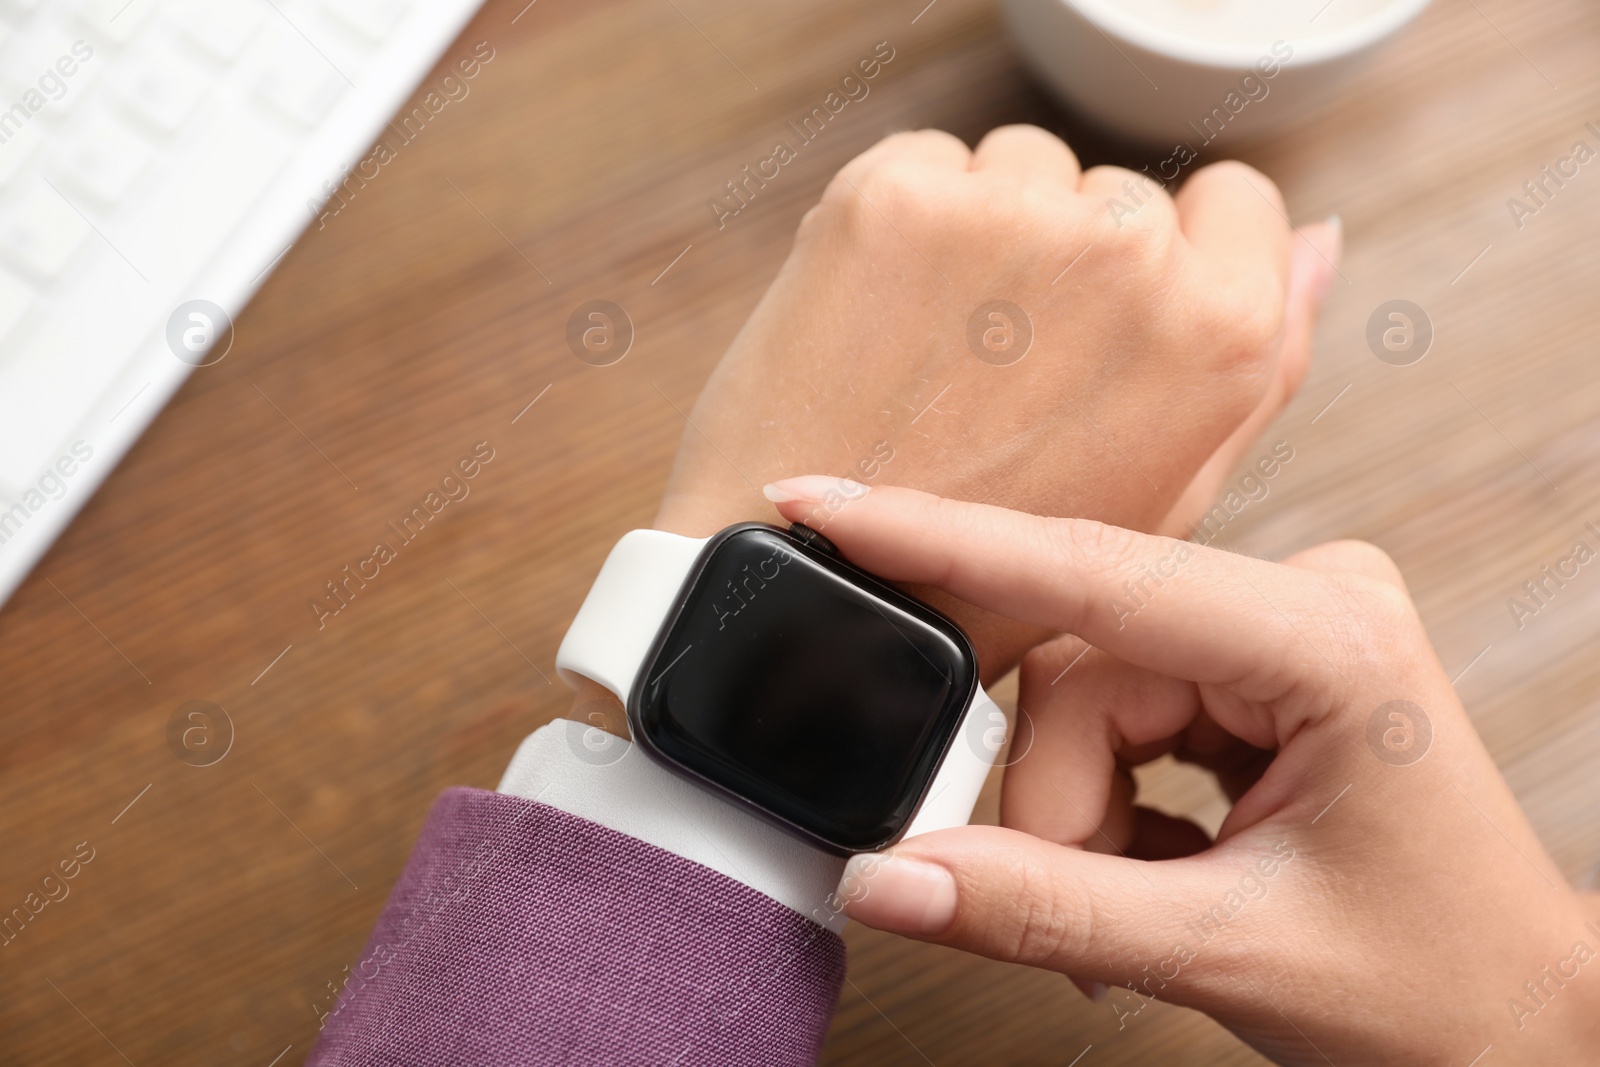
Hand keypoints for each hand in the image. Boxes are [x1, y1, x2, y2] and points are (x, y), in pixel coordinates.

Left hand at [654, 125, 1339, 677]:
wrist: (818, 587)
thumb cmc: (991, 567)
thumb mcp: (1168, 492)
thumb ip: (1264, 361)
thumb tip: (1326, 240)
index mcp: (1221, 331)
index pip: (1236, 200)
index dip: (1170, 259)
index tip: (1106, 319)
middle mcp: (1130, 254)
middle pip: (1116, 192)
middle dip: (1066, 265)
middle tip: (1001, 377)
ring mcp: (1009, 217)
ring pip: (1020, 169)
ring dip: (985, 237)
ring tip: (937, 359)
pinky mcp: (896, 197)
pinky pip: (926, 162)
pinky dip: (902, 224)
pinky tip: (880, 323)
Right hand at [765, 479, 1599, 1064]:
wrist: (1515, 1020)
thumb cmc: (1434, 983)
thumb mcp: (1222, 951)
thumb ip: (1037, 908)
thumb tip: (886, 875)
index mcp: (1322, 639)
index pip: (1089, 571)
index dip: (940, 540)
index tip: (821, 501)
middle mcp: (1300, 603)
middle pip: (1075, 665)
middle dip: (1054, 802)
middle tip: (1079, 916)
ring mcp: (1274, 629)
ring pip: (1081, 696)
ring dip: (1078, 815)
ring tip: (1141, 902)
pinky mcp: (1248, 665)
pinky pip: (1112, 710)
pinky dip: (1104, 802)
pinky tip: (1156, 861)